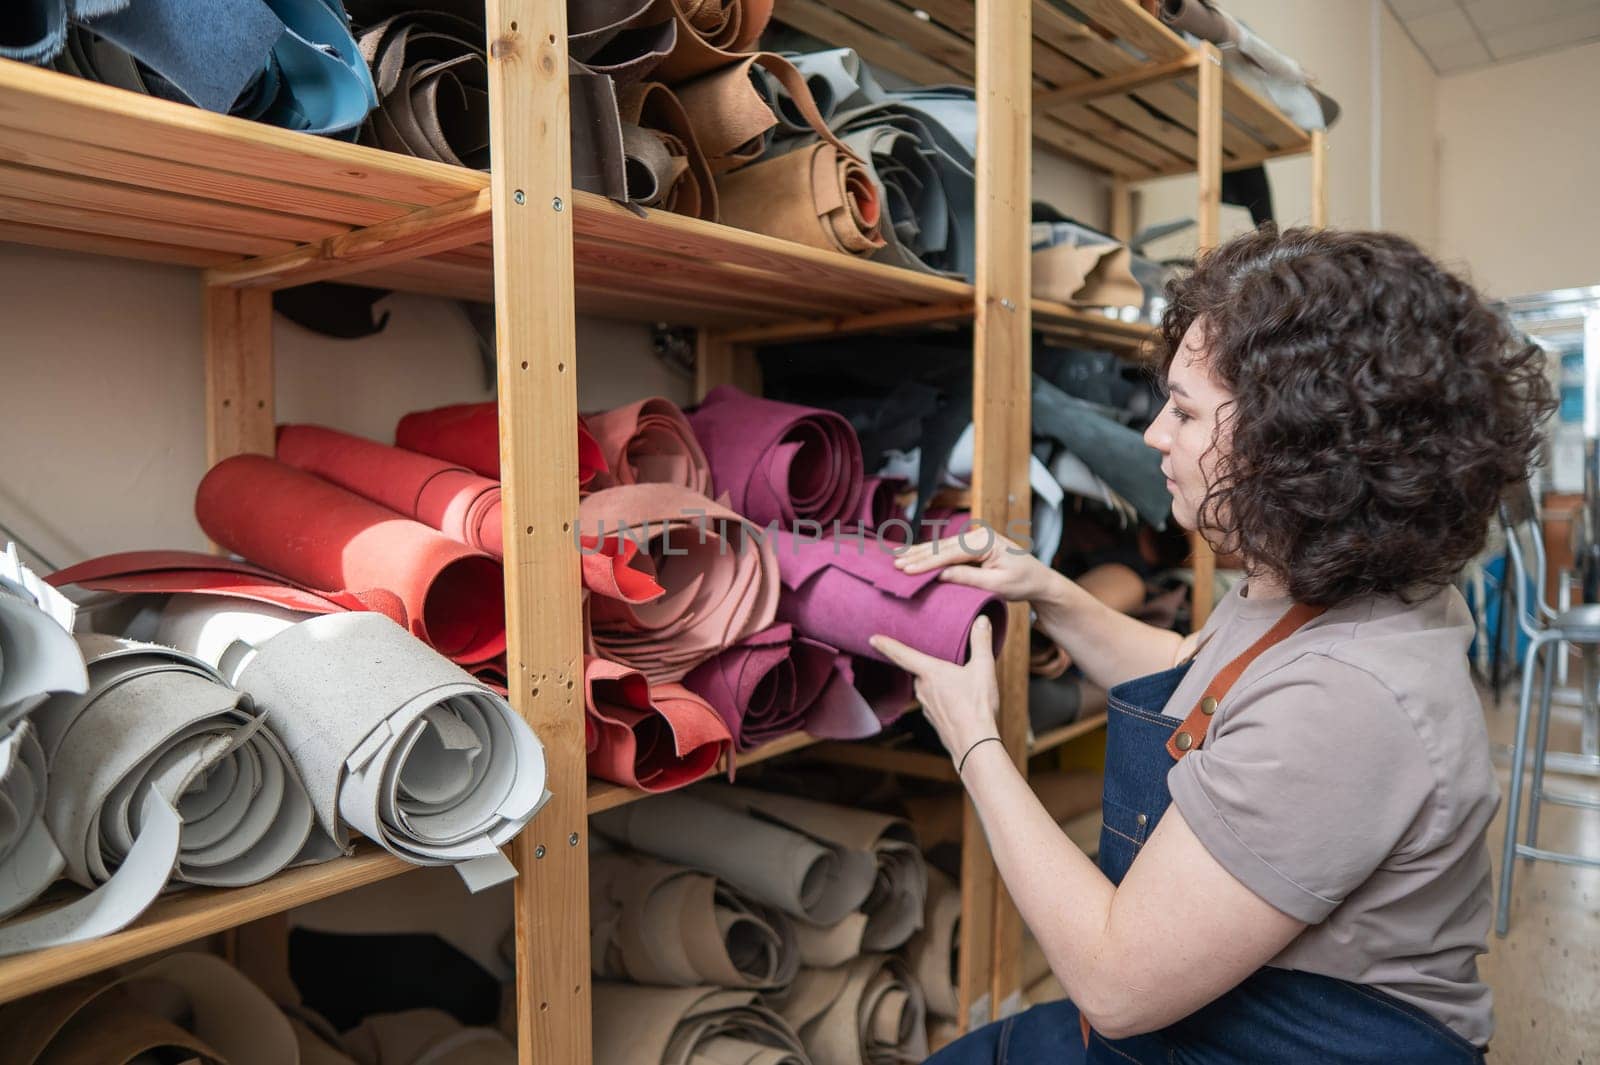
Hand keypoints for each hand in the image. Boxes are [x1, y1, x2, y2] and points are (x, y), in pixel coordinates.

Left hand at [871, 618, 1000, 767]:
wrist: (974, 745)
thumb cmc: (976, 707)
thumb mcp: (984, 669)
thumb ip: (981, 643)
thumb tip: (982, 620)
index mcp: (930, 672)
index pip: (902, 654)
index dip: (886, 645)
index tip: (872, 639)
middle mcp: (923, 689)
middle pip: (921, 670)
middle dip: (930, 666)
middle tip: (944, 661)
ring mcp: (926, 706)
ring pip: (928, 687)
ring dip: (939, 683)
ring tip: (959, 683)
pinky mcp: (933, 719)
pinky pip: (935, 702)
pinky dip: (944, 699)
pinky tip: (959, 702)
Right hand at [893, 530, 1055, 604]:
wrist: (1039, 580)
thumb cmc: (1022, 583)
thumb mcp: (997, 585)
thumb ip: (968, 578)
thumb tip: (940, 575)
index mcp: (985, 541)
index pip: (950, 553)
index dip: (927, 563)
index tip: (906, 570)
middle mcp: (978, 535)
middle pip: (942, 547)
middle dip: (918, 556)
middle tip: (895, 564)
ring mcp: (975, 539)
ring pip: (941, 547)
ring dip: (919, 554)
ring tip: (897, 558)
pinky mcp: (972, 546)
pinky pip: (947, 550)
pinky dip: (930, 554)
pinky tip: (914, 554)